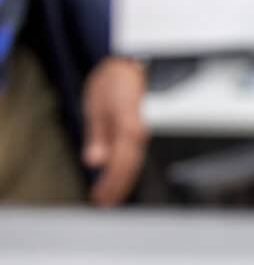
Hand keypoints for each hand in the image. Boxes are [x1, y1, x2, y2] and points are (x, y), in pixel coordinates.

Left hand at [81, 57, 147, 205]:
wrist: (137, 61)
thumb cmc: (117, 78)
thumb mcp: (98, 105)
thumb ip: (98, 135)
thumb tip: (95, 161)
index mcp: (130, 129)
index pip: (119, 165)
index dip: (109, 185)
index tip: (99, 198)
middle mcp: (142, 133)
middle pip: (130, 169)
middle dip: (117, 188)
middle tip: (104, 203)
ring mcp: (147, 131)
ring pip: (136, 163)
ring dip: (124, 181)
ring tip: (112, 195)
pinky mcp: (146, 128)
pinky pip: (138, 153)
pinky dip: (129, 168)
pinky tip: (122, 174)